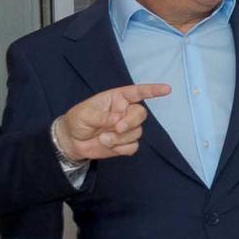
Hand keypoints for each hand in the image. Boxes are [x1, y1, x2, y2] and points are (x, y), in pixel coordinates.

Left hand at [53, 82, 167, 164]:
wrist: (72, 141)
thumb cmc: (77, 120)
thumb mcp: (85, 114)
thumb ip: (102, 116)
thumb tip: (118, 119)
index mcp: (117, 99)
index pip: (138, 92)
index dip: (153, 90)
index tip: (166, 89)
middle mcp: (125, 112)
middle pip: (141, 114)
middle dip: (131, 122)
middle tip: (117, 128)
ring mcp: (126, 128)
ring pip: (137, 132)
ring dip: (120, 138)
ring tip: (103, 138)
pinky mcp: (125, 143)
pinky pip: (133, 146)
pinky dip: (121, 148)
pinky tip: (109, 146)